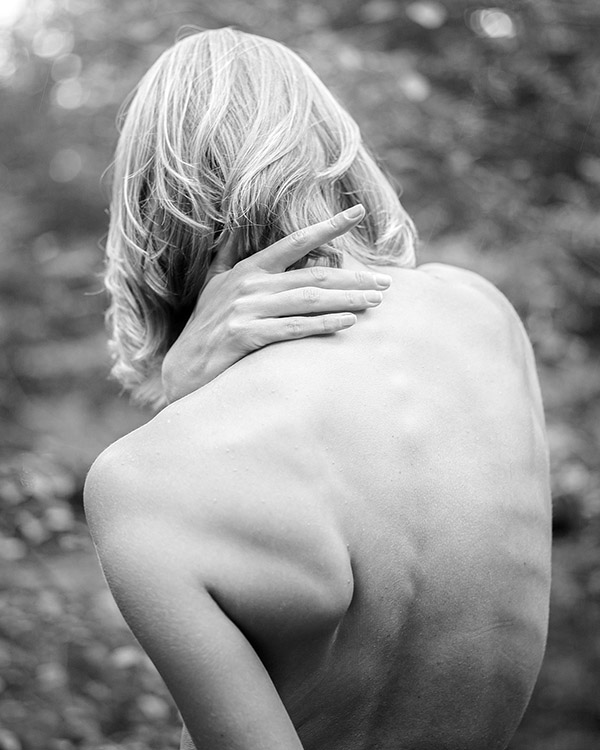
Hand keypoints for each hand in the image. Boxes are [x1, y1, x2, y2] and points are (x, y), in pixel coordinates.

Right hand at [161, 204, 391, 402]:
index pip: (294, 241)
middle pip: (313, 275)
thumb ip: (230, 255)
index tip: (356, 212)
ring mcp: (246, 310)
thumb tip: (238, 227)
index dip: (327, 226)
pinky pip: (293, 328)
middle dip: (354, 278)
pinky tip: (348, 323)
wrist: (182, 370)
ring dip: (347, 300)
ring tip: (376, 301)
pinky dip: (323, 324)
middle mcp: (249, 285)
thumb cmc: (205, 327)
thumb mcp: (214, 286)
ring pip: (308, 300)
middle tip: (387, 282)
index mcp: (248, 269)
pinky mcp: (244, 336)